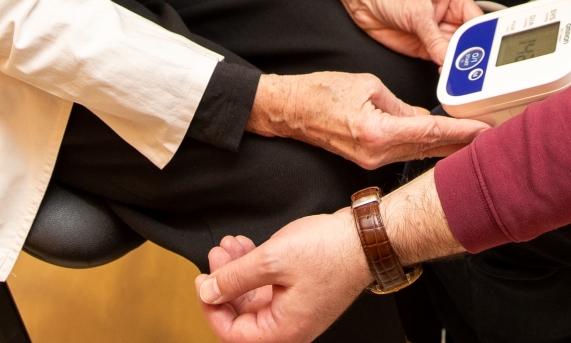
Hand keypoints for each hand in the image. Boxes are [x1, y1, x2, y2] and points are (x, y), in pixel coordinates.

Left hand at [197, 214, 366, 342]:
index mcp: (283, 331)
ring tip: (231, 245)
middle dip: (225, 282)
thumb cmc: (329, 251)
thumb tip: (209, 291)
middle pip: (242, 314)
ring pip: (254, 296)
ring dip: (239, 270)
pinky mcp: (302, 294)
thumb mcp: (271, 261)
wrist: (366, 237)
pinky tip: (247, 247)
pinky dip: (255, 267)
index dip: (212, 306)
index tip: (203, 282)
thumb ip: (235, 278)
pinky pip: (270, 287)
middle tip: (217, 256)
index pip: (232, 332)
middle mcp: (290, 327)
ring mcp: (297, 310)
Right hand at [248, 71, 484, 167]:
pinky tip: (442, 143)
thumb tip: (423, 118)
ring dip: (445, 147)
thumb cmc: (321, 92)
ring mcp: (371, 160)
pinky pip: (403, 153)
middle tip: (491, 139)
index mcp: (378, 131)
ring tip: (473, 140)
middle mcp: (377, 153)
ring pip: (418, 153)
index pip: (430, 133)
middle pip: (429, 150)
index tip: (485, 131)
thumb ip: (400, 105)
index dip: (461, 133)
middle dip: (461, 144)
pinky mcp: (368, 159)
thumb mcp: (368, 85)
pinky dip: (424, 147)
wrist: (290, 110)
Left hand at [326, 0, 481, 63]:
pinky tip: (447, 76)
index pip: (476, 22)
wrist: (364, 0)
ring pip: (456, 54)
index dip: (481, 39)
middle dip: (469, 55)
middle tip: (469, 70)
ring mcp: (439, 33)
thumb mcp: (417, 13)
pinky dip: (445, 70)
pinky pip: (442, 62)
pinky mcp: (427, 48)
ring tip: (459, 76)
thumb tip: (449, 58)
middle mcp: (450, 16)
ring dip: (457, 65)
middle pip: (470, 41)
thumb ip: (435, 39)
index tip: (481, 56)